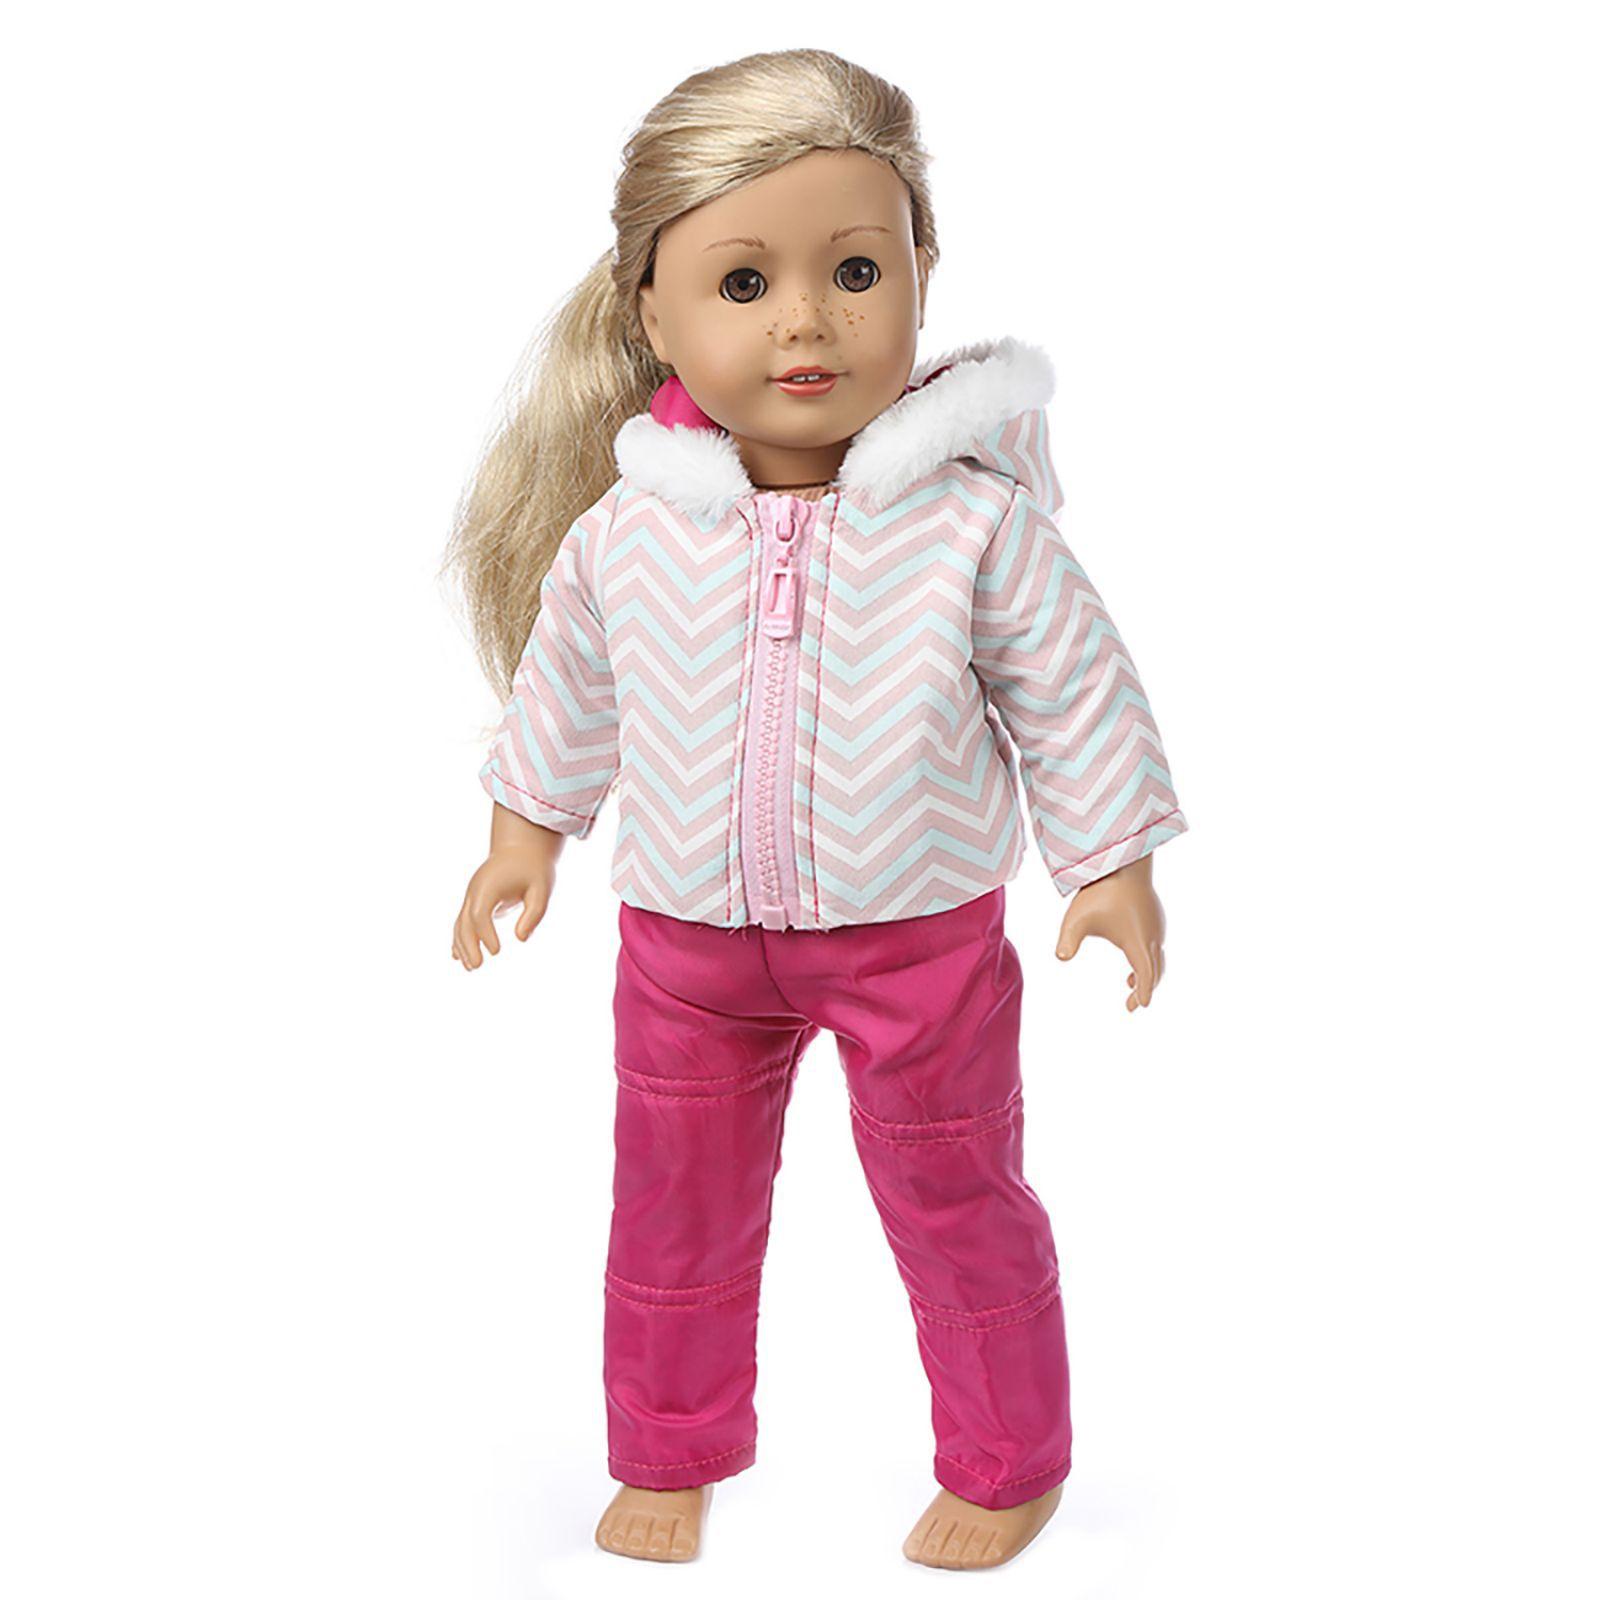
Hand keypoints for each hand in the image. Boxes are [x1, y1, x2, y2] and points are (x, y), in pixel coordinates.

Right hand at [451, 845, 555, 969]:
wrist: (521, 849)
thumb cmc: (534, 869)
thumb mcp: (542, 889)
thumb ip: (534, 914)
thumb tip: (521, 938)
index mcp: (489, 886)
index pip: (480, 914)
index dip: (486, 934)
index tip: (497, 952)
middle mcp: (475, 891)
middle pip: (465, 921)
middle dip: (468, 946)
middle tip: (477, 967)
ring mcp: (472, 895)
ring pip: (460, 924)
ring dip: (462, 946)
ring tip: (471, 968)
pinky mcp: (474, 900)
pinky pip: (463, 922)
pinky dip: (459, 939)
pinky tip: (458, 957)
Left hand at [1055, 854, 1166, 1011]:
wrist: (1123, 862)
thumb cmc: (1100, 891)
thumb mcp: (1077, 918)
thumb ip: (1068, 940)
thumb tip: (1060, 958)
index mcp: (1137, 943)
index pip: (1145, 976)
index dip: (1143, 993)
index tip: (1138, 1006)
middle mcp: (1152, 937)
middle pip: (1155, 971)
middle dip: (1145, 989)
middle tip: (1131, 1004)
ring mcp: (1156, 926)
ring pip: (1158, 957)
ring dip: (1148, 973)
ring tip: (1129, 984)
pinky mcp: (1155, 916)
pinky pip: (1156, 944)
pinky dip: (1149, 957)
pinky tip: (1132, 954)